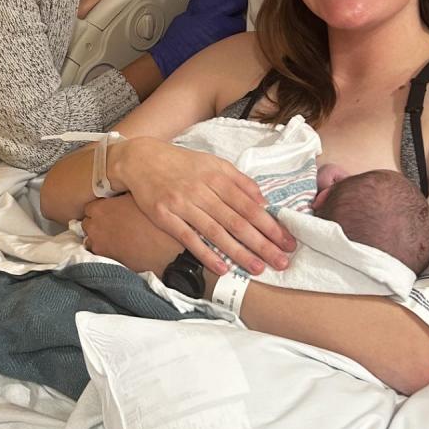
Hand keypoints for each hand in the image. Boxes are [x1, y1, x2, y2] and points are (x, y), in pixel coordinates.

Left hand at [83, 195, 181, 273]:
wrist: (167, 250)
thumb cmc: (155, 221)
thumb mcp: (139, 199)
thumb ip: (122, 197)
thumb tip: (119, 194)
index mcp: (100, 208)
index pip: (89, 207)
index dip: (102, 208)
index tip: (112, 210)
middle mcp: (94, 226)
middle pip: (88, 222)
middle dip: (99, 223)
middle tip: (115, 224)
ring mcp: (97, 244)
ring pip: (91, 239)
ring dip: (100, 238)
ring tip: (118, 237)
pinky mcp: (105, 259)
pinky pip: (98, 253)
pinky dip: (105, 250)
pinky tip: (119, 248)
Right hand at [110, 137, 295, 273]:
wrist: (140, 159)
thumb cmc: (181, 163)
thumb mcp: (212, 163)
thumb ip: (239, 181)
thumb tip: (263, 201)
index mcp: (217, 177)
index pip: (250, 205)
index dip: (270, 225)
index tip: (288, 242)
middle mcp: (202, 190)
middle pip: (237, 221)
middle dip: (262, 243)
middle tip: (281, 262)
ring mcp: (182, 204)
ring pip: (216, 232)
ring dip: (239, 253)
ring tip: (258, 269)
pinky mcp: (164, 216)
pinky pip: (188, 238)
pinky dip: (206, 254)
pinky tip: (222, 268)